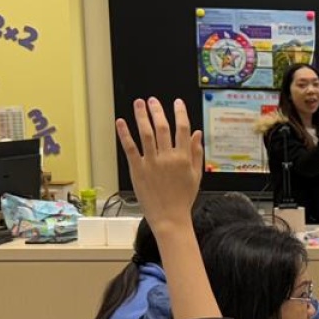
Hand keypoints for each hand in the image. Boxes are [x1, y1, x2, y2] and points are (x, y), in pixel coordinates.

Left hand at [116, 97, 202, 226]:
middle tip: (152, 100)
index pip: (182, 129)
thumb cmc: (183, 198)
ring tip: (138, 104)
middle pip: (162, 128)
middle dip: (157, 111)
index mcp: (183, 158)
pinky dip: (125, 134)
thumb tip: (197, 133)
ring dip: (141, 116)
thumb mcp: (195, 175)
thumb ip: (196, 153)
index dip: (180, 113)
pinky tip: (121, 122)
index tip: (177, 103)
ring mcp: (151, 163)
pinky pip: (130, 148)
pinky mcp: (137, 169)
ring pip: (146, 134)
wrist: (170, 217)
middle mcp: (167, 158)